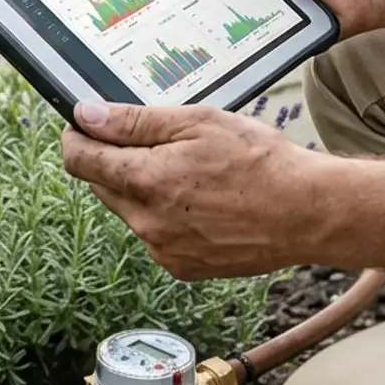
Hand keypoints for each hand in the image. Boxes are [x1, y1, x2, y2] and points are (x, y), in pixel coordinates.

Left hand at [60, 100, 328, 279]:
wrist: (306, 212)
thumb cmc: (259, 161)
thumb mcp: (197, 122)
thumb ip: (134, 122)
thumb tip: (86, 116)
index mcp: (144, 180)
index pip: (79, 160)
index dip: (78, 137)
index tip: (86, 125)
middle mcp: (145, 222)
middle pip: (102, 185)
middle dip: (116, 161)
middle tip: (159, 144)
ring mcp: (162, 249)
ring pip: (129, 211)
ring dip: (144, 190)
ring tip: (192, 175)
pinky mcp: (180, 267)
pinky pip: (155, 236)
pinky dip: (166, 217)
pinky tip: (202, 203)